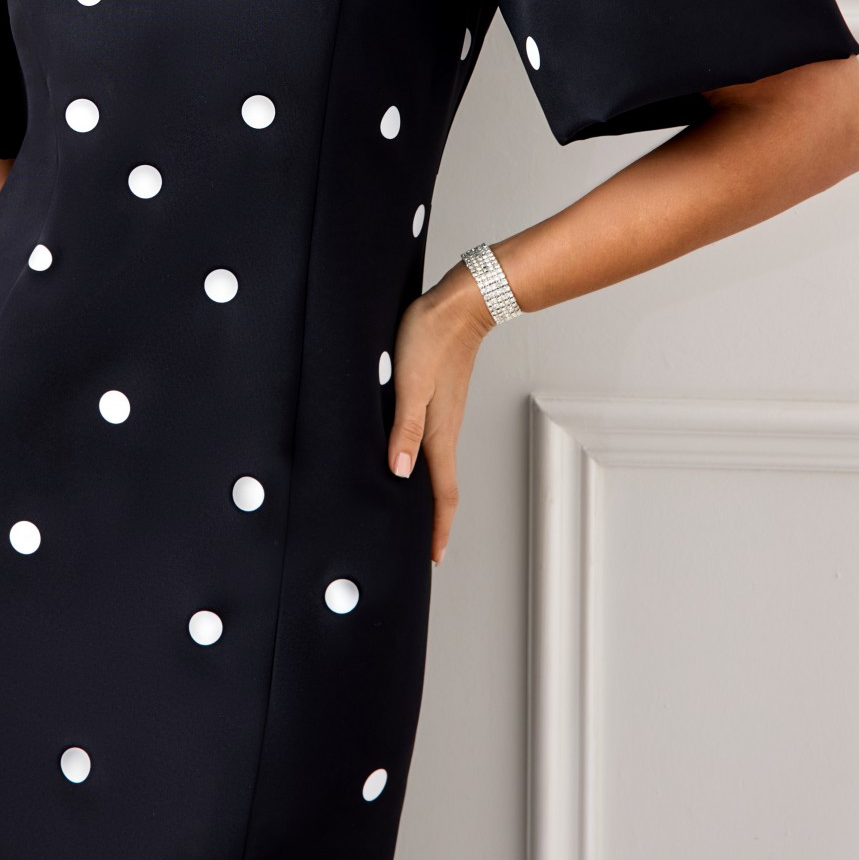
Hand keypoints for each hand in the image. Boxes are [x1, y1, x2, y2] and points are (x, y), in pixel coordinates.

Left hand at [388, 263, 493, 563]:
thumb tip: (398, 472)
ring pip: (436, 464)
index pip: (442, 492)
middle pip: (440, 485)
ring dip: (427, 492)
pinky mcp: (439, 400)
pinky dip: (423, 463)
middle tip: (420, 544)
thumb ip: (404, 428)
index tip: (433, 556)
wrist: (460, 303)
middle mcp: (445, 429)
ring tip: (412, 512)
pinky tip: (408, 460)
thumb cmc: (432, 337)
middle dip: (432, 518)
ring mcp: (444, 415)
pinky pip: (432, 443)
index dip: (438, 526)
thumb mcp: (410, 383)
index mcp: (439, 432)